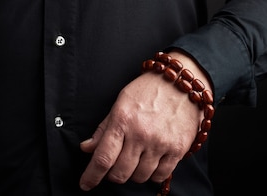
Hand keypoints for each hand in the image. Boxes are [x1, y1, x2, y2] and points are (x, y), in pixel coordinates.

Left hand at [79, 52, 209, 190]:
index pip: (103, 157)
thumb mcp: (120, 103)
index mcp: (122, 120)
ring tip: (135, 159)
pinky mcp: (178, 149)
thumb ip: (103, 128)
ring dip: (133, 174)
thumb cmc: (148, 90)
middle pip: (120, 173)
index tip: (85, 184)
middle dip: (113, 175)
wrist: (181, 83)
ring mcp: (160, 143)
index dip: (91, 176)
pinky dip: (152, 174)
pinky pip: (160, 176)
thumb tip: (87, 148)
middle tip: (114, 166)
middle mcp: (141, 134)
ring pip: (139, 177)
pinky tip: (150, 162)